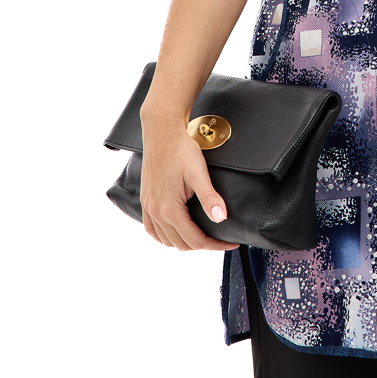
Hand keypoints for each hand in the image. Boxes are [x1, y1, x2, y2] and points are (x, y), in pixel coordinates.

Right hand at [139, 121, 240, 250]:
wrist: (162, 132)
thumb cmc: (181, 149)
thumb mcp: (199, 173)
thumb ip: (209, 197)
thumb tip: (221, 218)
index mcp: (169, 209)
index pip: (195, 240)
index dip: (215, 245)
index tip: (231, 243)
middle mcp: (155, 212)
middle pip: (181, 243)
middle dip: (203, 245)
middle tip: (220, 239)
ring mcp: (148, 207)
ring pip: (166, 240)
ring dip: (185, 242)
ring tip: (203, 237)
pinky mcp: (145, 200)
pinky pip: (152, 229)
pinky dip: (165, 236)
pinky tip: (175, 232)